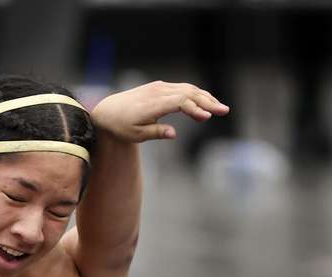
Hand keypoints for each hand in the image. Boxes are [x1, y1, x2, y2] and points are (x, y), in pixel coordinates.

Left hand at [90, 81, 228, 142]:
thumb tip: (174, 134)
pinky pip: (182, 88)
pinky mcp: (159, 86)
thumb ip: (156, 133)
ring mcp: (159, 87)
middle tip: (224, 111)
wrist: (107, 112)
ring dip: (204, 97)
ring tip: (218, 108)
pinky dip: (195, 94)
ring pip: (187, 89)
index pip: (181, 101)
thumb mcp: (136, 135)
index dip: (195, 108)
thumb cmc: (121, 126)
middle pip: (188, 93)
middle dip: (207, 101)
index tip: (207, 117)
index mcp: (152, 103)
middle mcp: (157, 91)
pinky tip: (205, 102)